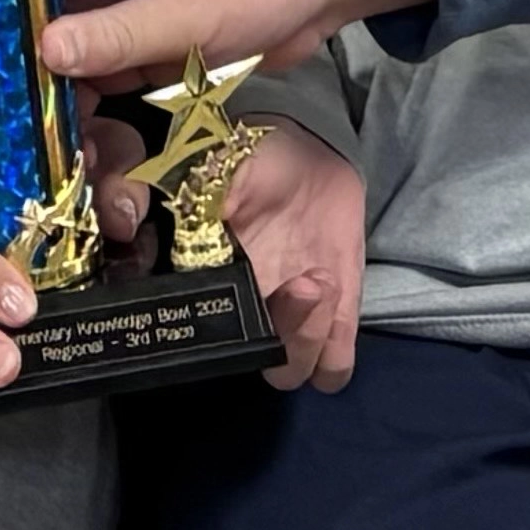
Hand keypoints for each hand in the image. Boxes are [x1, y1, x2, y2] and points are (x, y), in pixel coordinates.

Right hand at [217, 126, 365, 390]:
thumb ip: (201, 200)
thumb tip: (192, 221)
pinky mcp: (337, 318)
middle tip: (302, 281)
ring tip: (320, 281)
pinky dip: (336, 351)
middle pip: (253, 365)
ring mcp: (293, 321)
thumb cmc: (254, 164)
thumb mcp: (219, 171)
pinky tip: (337, 296)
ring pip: (291, 374)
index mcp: (212, 285)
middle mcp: (249, 313)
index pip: (202, 336)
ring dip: (307, 340)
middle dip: (282, 332)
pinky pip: (334, 368)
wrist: (305, 155)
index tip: (241, 287)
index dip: (215, 330)